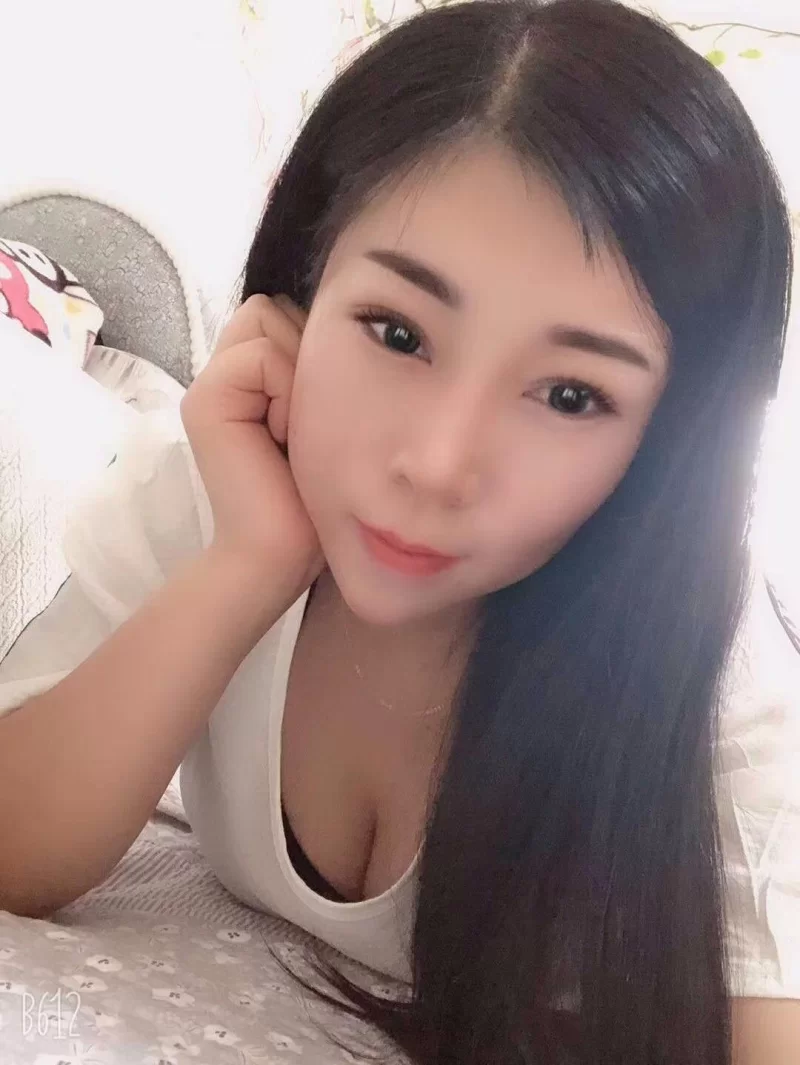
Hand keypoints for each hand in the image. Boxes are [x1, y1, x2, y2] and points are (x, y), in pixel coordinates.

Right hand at [181, 294, 322, 601]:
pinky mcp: (204, 400)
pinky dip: (288, 394)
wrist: (280, 554)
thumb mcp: (321, 419)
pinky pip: (263, 357)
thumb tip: (339, 320)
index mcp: (247, 380)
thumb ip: (311, 366)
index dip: (313, 349)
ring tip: (294, 432)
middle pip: (274, 308)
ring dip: (299, 375)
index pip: (283, 312)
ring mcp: (208, 384)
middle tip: (304, 423)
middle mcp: (222, 375)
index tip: (318, 413)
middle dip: (305, 355)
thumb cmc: (314, 496)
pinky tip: (283, 440)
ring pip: (268, 320)